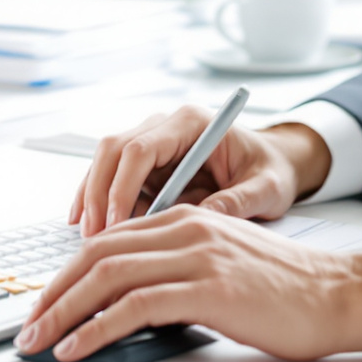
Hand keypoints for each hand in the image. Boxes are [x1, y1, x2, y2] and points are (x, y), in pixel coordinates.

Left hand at [14, 205, 361, 361]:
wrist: (340, 295)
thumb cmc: (287, 291)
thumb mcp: (221, 267)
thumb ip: (175, 273)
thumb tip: (126, 308)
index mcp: (186, 218)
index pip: (106, 242)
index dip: (66, 275)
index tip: (43, 306)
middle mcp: (186, 228)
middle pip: (96, 255)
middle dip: (52, 294)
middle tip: (27, 328)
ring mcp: (197, 256)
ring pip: (107, 276)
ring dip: (63, 312)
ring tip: (39, 342)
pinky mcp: (210, 289)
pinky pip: (135, 306)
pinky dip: (96, 327)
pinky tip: (77, 347)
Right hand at [68, 107, 331, 235]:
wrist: (272, 164)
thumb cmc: (271, 171)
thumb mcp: (267, 188)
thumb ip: (238, 202)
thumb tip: (200, 221)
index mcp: (193, 123)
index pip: (141, 148)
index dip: (122, 186)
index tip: (117, 223)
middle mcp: (166, 126)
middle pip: (113, 150)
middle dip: (98, 193)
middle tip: (93, 235)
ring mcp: (152, 143)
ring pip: (105, 164)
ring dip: (93, 199)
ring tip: (88, 239)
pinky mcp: (146, 164)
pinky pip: (111, 178)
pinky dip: (98, 202)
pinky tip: (89, 228)